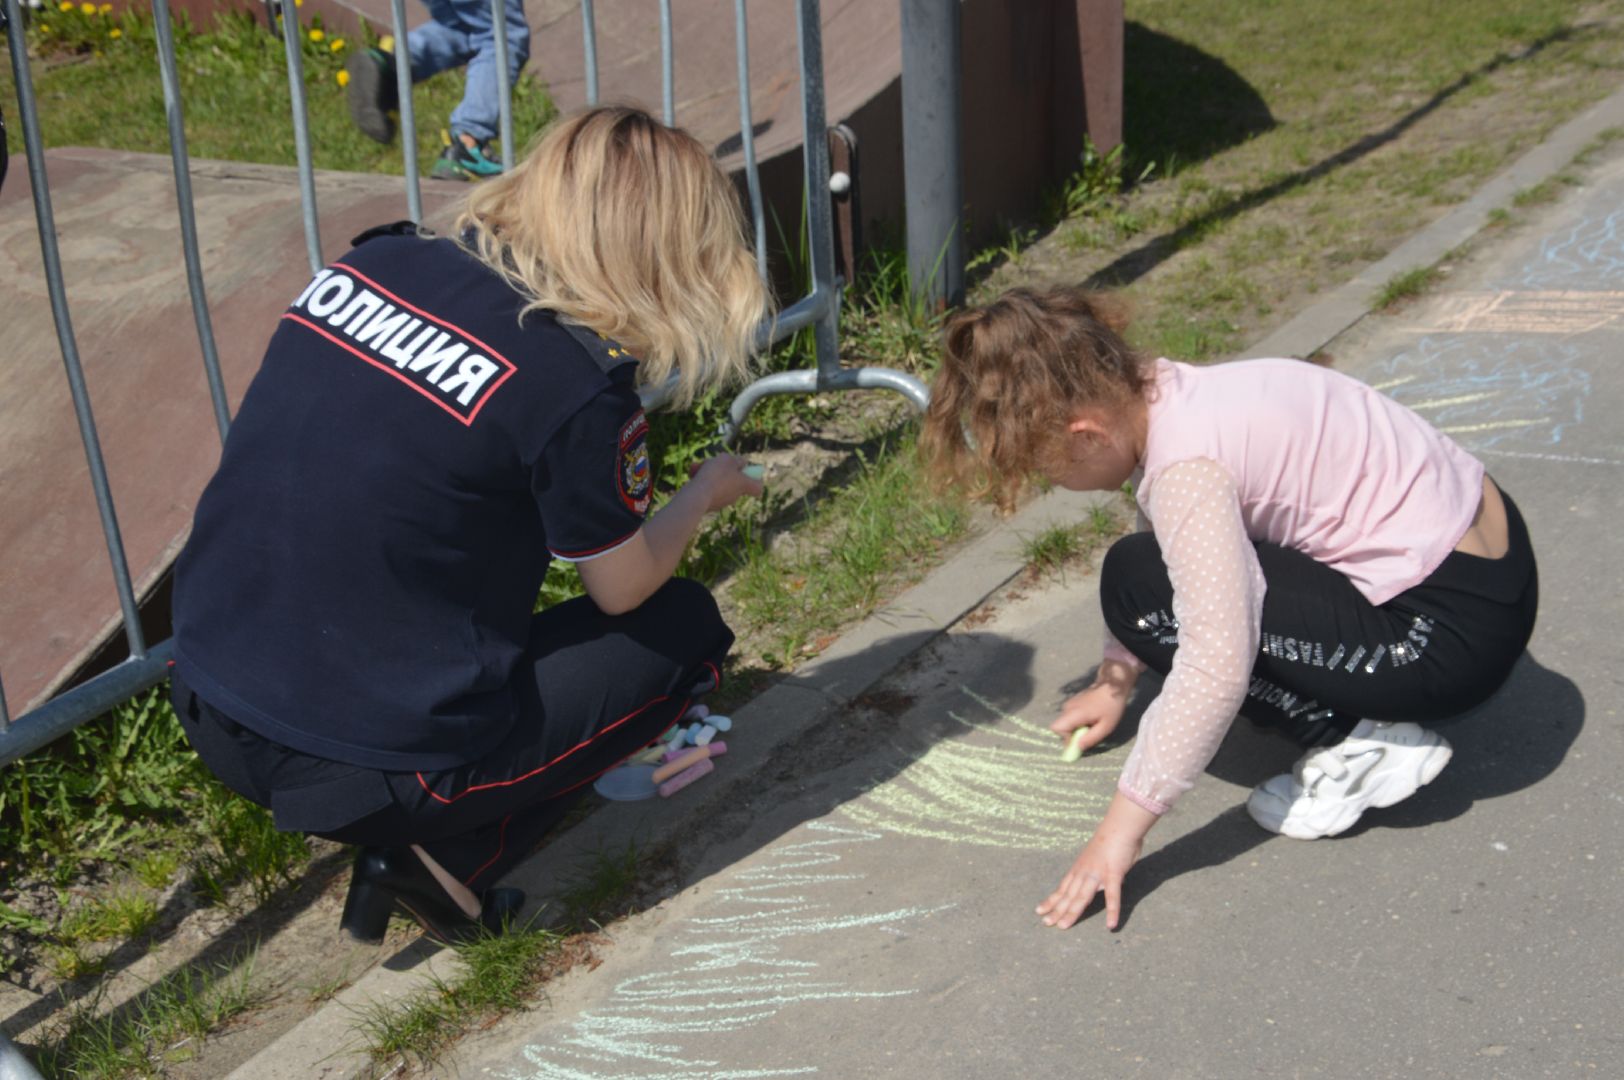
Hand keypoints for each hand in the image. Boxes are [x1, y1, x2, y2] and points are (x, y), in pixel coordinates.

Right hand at [688, 454, 763, 511]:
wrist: (697, 495)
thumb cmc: (715, 475)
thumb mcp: (727, 459)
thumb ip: (736, 460)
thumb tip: (741, 463)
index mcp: (744, 485)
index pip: (758, 487)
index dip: (755, 478)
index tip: (746, 471)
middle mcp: (735, 495)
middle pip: (733, 480)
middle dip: (722, 469)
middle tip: (713, 462)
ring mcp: (722, 501)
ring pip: (717, 482)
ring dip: (707, 472)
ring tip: (697, 466)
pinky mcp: (708, 504)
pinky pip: (706, 489)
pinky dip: (700, 480)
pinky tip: (692, 473)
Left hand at [1035, 793, 1155, 929]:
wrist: (1119, 825)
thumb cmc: (1112, 840)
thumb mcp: (1098, 858)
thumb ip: (1100, 872)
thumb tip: (1107, 883)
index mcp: (1079, 869)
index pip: (1062, 888)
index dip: (1051, 900)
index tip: (1040, 910)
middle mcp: (1084, 873)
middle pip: (1068, 895)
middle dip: (1056, 910)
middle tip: (1045, 923)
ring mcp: (1097, 874)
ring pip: (1082, 897)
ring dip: (1072, 913)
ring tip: (1062, 927)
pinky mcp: (1113, 874)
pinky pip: (1113, 896)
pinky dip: (1112, 911)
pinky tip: (1111, 925)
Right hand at [1050, 676, 1128, 754]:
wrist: (1112, 687)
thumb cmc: (1111, 707)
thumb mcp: (1106, 727)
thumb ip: (1090, 738)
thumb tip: (1077, 748)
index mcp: (1074, 713)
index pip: (1056, 728)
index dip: (1065, 738)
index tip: (1079, 740)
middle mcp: (1067, 708)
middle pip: (1060, 727)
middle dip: (1072, 734)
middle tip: (1088, 732)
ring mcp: (1069, 704)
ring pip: (1065, 723)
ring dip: (1076, 728)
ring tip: (1092, 723)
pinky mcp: (1072, 703)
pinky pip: (1070, 718)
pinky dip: (1078, 722)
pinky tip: (1091, 717)